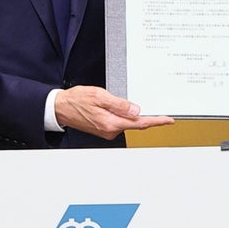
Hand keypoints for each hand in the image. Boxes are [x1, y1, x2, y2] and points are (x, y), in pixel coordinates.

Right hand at [54, 85, 173, 139]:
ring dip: (130, 113)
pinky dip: (122, 115)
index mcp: (111, 123)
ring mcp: (107, 131)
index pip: (140, 123)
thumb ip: (119, 104)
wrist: (60, 108)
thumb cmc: (77, 100)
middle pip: (136, 123)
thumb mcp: (99, 96)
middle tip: (155, 108)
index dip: (156, 121)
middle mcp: (110, 130)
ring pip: (127, 122)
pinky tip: (116, 106)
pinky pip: (119, 122)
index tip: (168, 120)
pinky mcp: (104, 129)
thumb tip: (136, 110)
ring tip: (120, 101)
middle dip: (146, 116)